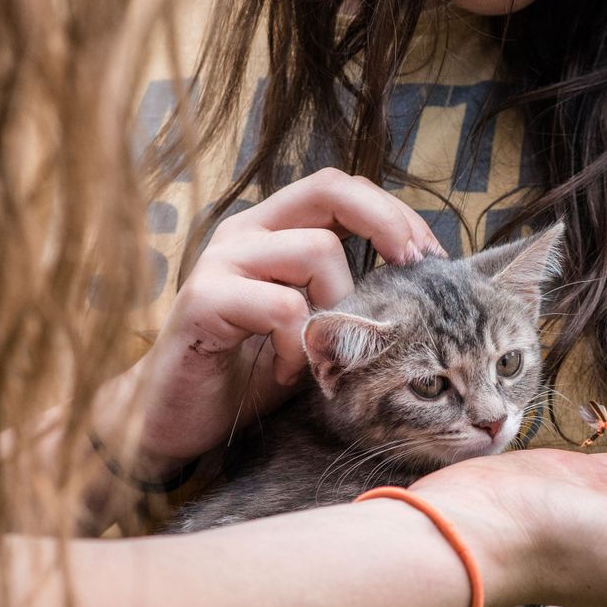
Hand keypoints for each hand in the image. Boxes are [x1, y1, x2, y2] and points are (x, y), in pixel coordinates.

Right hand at [101, 169, 443, 469]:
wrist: (177, 418)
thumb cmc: (250, 372)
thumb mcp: (314, 327)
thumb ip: (348, 296)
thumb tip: (420, 282)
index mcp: (272, 229)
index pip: (340, 188)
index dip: (392, 212)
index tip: (429, 256)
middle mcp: (246, 232)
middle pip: (330, 189)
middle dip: (387, 225)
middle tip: (414, 271)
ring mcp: (221, 261)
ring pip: (315, 251)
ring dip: (338, 306)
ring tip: (322, 351)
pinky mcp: (202, 299)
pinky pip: (282, 306)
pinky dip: (299, 345)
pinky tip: (287, 373)